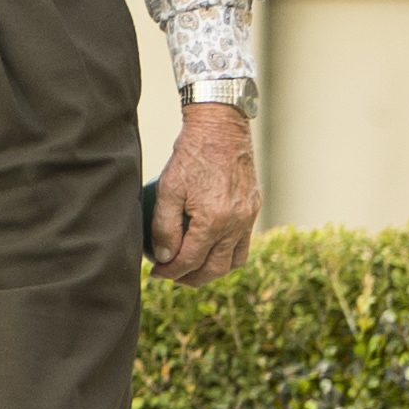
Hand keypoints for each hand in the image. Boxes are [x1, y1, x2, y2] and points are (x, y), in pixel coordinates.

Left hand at [151, 100, 258, 284]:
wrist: (221, 129)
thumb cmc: (190, 156)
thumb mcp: (168, 189)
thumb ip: (164, 227)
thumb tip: (164, 257)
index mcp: (214, 220)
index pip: (190, 260)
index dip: (170, 271)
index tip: (155, 272)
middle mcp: (236, 223)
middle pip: (215, 268)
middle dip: (191, 278)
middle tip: (171, 276)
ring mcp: (249, 217)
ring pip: (234, 261)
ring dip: (213, 271)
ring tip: (191, 269)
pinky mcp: (254, 208)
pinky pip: (243, 243)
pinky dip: (228, 254)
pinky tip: (209, 250)